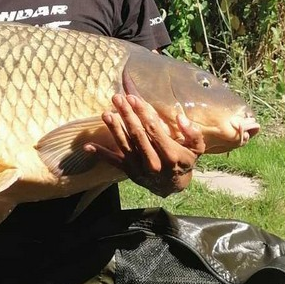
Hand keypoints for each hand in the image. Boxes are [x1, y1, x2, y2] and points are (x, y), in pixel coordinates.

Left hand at [85, 94, 203, 196]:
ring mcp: (139, 167)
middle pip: (137, 135)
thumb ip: (192, 133)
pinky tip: (88, 146)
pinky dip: (100, 154)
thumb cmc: (184, 160)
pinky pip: (113, 162)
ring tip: (106, 113)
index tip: (133, 98)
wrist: (173, 185)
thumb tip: (180, 117)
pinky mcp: (129, 171)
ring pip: (124, 145)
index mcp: (170, 154)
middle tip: (118, 98)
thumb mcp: (196, 148)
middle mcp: (153, 162)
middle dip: (127, 115)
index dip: (143, 113)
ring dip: (114, 128)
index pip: (153, 130)